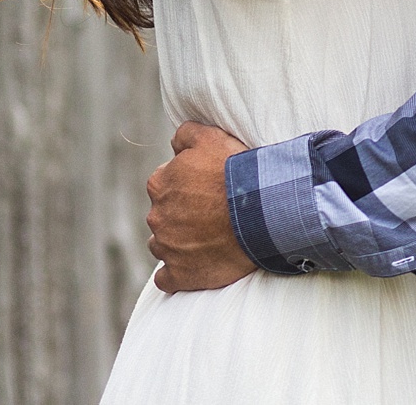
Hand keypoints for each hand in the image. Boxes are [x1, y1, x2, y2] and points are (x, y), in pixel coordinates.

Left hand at [147, 122, 257, 292]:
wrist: (259, 212)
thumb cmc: (235, 172)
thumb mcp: (209, 137)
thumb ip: (185, 135)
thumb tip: (174, 143)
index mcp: (159, 184)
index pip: (164, 185)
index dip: (186, 188)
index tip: (205, 192)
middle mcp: (156, 216)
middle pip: (163, 216)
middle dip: (181, 216)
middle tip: (210, 217)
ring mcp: (167, 248)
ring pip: (162, 246)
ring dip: (177, 244)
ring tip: (204, 243)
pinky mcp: (180, 275)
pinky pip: (166, 280)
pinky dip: (175, 276)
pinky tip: (191, 270)